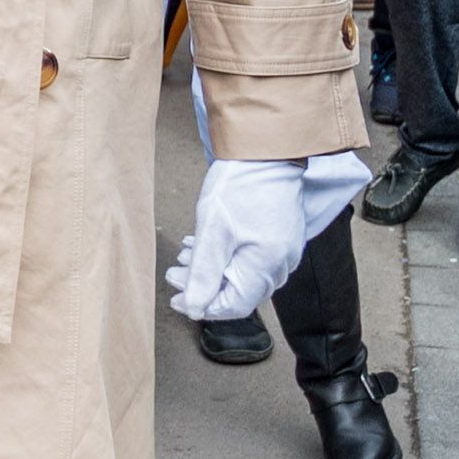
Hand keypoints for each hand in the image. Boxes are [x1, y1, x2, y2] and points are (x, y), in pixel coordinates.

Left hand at [166, 151, 371, 322]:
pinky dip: (226, 256)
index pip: (234, 306)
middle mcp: (281, 263)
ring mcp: (284, 249)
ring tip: (186, 254)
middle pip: (238, 291)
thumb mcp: (212, 232)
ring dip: (212, 269)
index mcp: (266, 267)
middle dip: (203, 285)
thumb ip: (202, 275)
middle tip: (174, 273)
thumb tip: (193, 309)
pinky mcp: (281, 235)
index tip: (176, 299)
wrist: (265, 149)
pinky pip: (252, 258)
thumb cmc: (240, 185)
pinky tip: (206, 244)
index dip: (202, 306)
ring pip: (243, 274)